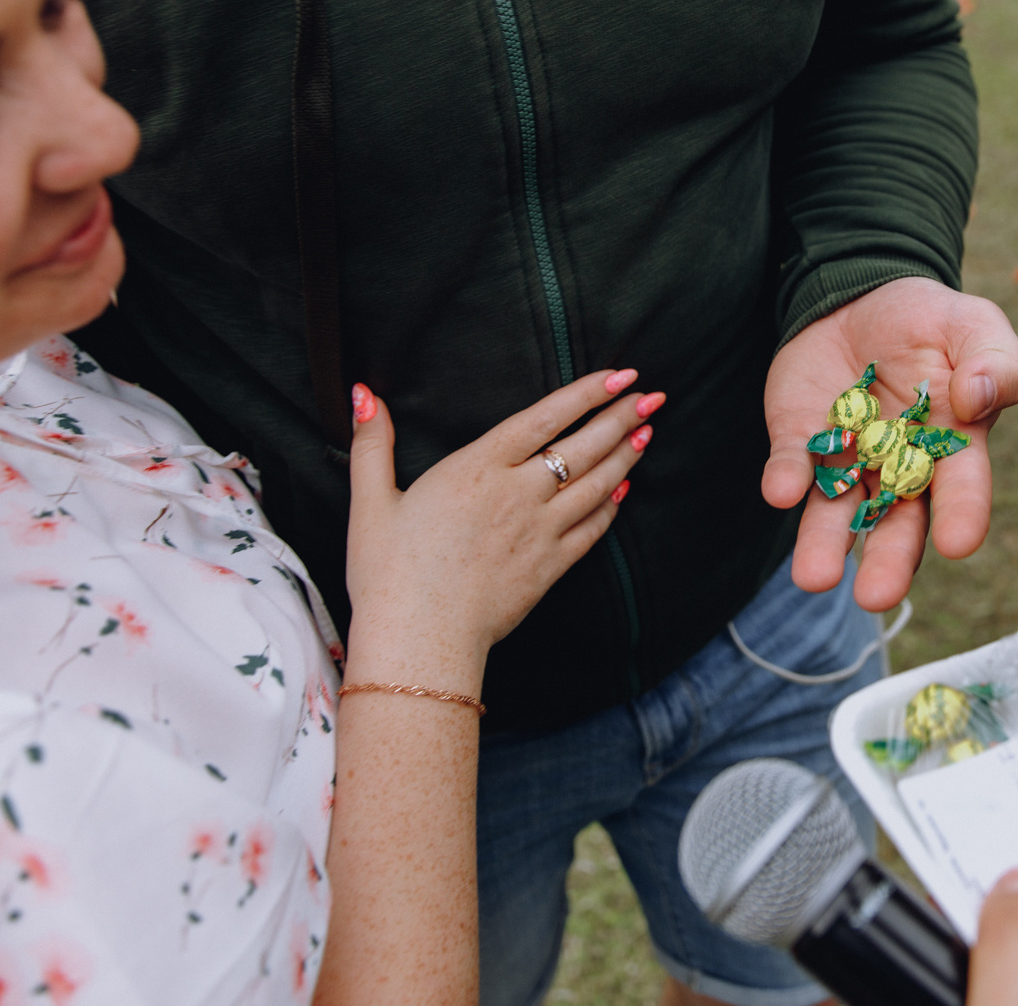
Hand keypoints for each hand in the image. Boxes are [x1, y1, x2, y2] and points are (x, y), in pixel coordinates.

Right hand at [343, 369, 657, 686]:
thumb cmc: (389, 573)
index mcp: (476, 469)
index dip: (586, 394)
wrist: (420, 640)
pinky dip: (611, 507)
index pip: (543, 418)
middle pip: (582, 447)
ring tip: (647, 432)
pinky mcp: (549, 568)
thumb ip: (372, 444)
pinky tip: (623, 491)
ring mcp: (539, 532)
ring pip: (596, 485)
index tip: (620, 375)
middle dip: (622, 417)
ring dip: (625, 456)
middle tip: (653, 397)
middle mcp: (517, 494)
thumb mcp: (370, 502)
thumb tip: (365, 394)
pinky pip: (591, 530)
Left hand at [764, 277, 1017, 611]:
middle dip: (887, 561)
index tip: (960, 543)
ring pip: (838, 512)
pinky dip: (786, 480)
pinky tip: (781, 491)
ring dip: (824, 545)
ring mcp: (847, 459)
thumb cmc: (932, 320)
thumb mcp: (975, 326)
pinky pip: (793, 466)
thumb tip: (976, 399)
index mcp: (954, 447)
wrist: (862, 295)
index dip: (962, 514)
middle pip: (896, 523)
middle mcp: (899, 468)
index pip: (961, 487)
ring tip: (813, 577)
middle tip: (875, 596)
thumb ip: (996, 362)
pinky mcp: (801, 441)